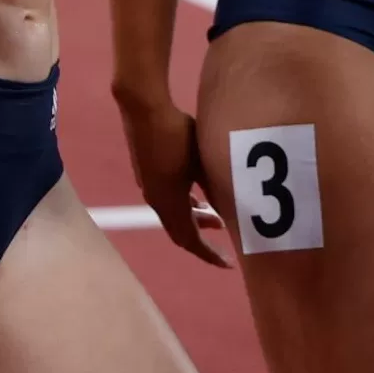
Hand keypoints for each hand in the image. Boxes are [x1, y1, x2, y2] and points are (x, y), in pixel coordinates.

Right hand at [116, 95, 231, 266]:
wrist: (144, 108)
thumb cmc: (177, 133)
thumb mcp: (202, 162)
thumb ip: (214, 187)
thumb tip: (229, 210)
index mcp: (167, 201)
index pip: (188, 239)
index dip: (208, 254)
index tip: (228, 263)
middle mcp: (154, 199)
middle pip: (179, 231)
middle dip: (202, 239)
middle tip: (225, 243)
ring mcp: (148, 185)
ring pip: (173, 214)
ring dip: (194, 219)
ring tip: (216, 218)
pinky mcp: (147, 171)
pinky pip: (168, 199)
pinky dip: (185, 205)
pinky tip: (197, 194)